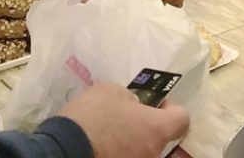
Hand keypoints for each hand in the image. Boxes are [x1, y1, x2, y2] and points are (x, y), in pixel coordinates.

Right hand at [58, 83, 190, 157]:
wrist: (61, 150)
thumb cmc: (91, 116)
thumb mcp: (111, 91)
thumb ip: (130, 98)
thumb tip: (133, 105)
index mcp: (157, 129)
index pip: (182, 120)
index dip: (171, 110)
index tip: (155, 106)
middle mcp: (153, 153)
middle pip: (159, 138)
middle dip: (146, 128)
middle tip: (125, 121)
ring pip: (142, 152)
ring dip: (131, 144)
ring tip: (107, 137)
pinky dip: (117, 154)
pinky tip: (100, 149)